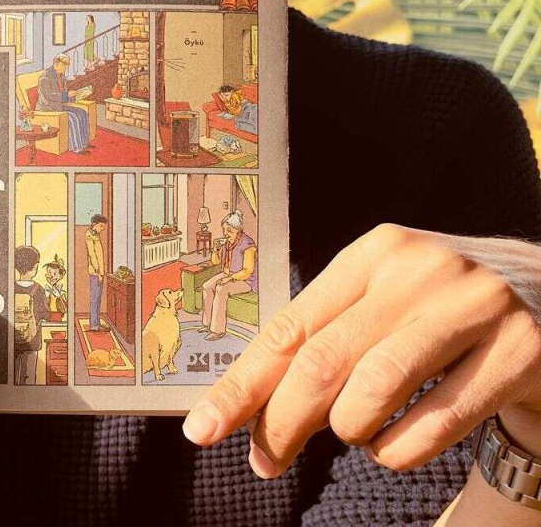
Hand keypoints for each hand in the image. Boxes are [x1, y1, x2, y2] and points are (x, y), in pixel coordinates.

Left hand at [182, 224, 540, 476]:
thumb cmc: (444, 310)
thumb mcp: (385, 303)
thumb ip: (328, 341)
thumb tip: (252, 408)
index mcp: (375, 251)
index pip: (291, 325)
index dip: (243, 383)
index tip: (204, 429)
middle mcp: (420, 269)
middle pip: (323, 361)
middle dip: (281, 423)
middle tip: (265, 461)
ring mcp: (473, 306)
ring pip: (374, 390)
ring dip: (348, 432)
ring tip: (353, 436)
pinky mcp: (518, 351)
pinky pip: (436, 422)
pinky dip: (400, 451)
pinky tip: (396, 448)